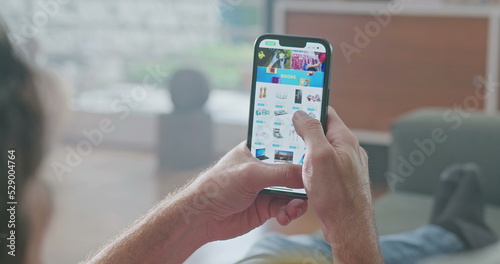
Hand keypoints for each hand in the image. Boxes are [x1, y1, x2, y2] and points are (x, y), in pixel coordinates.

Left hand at [186, 142, 306, 241]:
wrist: (203, 217)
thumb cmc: (218, 186)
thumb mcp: (251, 174)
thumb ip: (280, 173)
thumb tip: (306, 174)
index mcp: (259, 150)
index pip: (285, 144)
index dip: (301, 148)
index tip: (317, 153)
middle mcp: (265, 167)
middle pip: (294, 169)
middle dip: (304, 179)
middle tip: (312, 187)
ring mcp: (267, 187)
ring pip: (294, 191)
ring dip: (298, 200)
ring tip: (294, 208)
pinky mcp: (267, 207)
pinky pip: (287, 207)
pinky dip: (289, 212)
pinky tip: (285, 216)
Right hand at [292, 107, 381, 262]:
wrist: (349, 228)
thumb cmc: (337, 195)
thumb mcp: (319, 156)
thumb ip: (311, 131)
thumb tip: (301, 113)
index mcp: (345, 140)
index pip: (326, 113)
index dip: (309, 107)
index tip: (293, 106)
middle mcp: (348, 151)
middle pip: (322, 132)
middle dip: (303, 133)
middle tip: (285, 134)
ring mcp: (345, 167)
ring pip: (320, 152)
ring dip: (305, 153)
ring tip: (290, 158)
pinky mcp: (340, 182)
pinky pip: (322, 168)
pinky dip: (310, 169)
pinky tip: (300, 176)